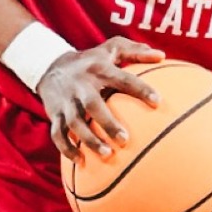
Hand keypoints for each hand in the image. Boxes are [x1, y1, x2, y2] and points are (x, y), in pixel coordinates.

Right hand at [35, 37, 164, 161]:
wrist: (49, 66)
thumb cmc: (91, 61)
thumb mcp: (111, 49)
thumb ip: (136, 52)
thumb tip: (162, 55)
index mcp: (99, 69)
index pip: (122, 79)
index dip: (140, 89)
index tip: (158, 102)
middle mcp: (81, 85)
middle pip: (92, 105)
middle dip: (107, 123)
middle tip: (126, 141)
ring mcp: (66, 101)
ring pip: (74, 123)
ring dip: (89, 140)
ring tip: (107, 155)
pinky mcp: (55, 114)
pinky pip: (58, 134)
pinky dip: (67, 149)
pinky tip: (81, 162)